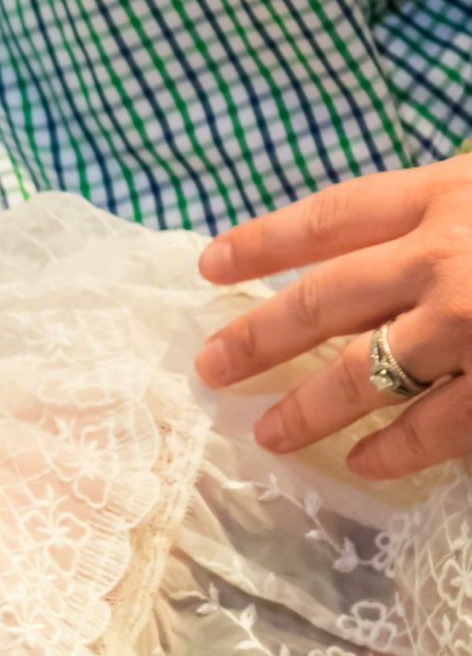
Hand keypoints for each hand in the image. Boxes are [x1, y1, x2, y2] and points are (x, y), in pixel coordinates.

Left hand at [195, 157, 471, 477]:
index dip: (265, 240)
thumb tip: (394, 245)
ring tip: (271, 433)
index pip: (334, 216)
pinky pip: (436, 426)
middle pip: (321, 299)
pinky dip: (395, 449)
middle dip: (256, 337)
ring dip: (307, 408)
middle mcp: (448, 255)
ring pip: (361, 374)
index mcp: (454, 191)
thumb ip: (457, 209)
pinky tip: (367, 464)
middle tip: (209, 366)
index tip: (210, 266)